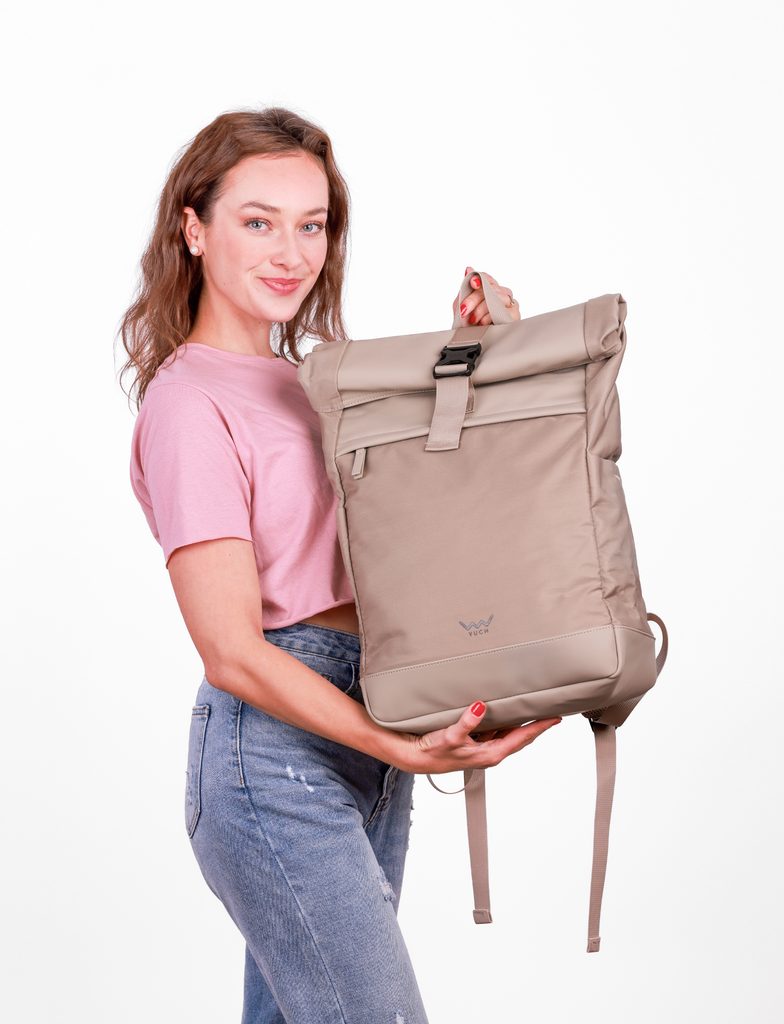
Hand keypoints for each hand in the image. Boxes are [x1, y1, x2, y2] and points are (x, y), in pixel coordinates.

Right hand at [390, 699, 561, 774]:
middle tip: (549, 711)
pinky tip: (504, 710)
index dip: (540, 727)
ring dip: (519, 722)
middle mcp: (490, 752)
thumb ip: (468, 722)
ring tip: (531, 708)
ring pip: (508, 733)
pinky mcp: (474, 742)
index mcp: (491, 753)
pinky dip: (503, 721)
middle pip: (520, 736)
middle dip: (535, 725)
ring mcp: (482, 747)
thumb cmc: (433, 752)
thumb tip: (481, 706)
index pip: (522, 738)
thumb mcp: (452, 736)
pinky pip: (495, 729)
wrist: (416, 757)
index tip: (554, 718)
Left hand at [453, 265, 520, 324]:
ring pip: (498, 296)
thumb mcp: (461, 306)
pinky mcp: (514, 315)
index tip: (472, 283)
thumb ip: (465, 288)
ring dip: (482, 309)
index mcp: (488, 291)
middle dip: (474, 299)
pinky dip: (491, 316)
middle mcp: (500, 295)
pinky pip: (504, 309)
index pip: (486, 278)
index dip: (479, 278)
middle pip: (491, 287)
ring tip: (473, 320)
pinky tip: (483, 323)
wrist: (472, 344)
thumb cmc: (467, 326)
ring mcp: (508, 304)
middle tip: (464, 310)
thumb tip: (468, 268)